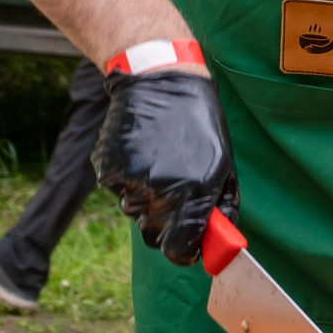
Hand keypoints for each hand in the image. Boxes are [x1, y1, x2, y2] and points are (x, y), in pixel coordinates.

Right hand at [93, 66, 234, 264]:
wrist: (161, 82)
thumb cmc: (200, 125)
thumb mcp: (224, 165)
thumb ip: (221, 210)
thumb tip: (215, 246)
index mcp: (195, 191)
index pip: (178, 250)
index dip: (183, 251)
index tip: (185, 243)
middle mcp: (162, 189)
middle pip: (153, 236)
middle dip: (164, 224)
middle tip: (174, 192)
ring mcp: (131, 178)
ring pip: (134, 211)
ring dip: (145, 196)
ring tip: (159, 159)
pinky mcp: (108, 167)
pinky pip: (117, 189)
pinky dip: (126, 177)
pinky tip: (140, 150)